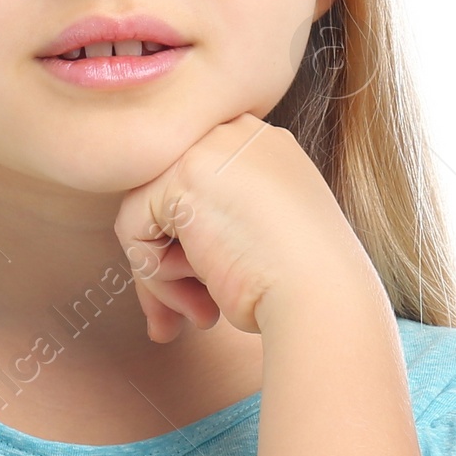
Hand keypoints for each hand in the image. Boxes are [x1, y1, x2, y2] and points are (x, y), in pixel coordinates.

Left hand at [112, 114, 384, 343]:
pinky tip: (194, 297)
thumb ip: (215, 225)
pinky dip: (152, 274)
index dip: (184, 249)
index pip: (191, 189)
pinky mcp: (183, 174)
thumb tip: (157, 249)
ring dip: (160, 275)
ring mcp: (209, 147)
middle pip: (162, 197)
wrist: (323, 299)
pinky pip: (132, 228)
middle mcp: (235, 133)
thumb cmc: (302, 287)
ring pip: (143, 213)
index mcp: (259, 146)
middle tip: (174, 321)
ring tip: (197, 314)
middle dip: (163, 264)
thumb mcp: (261, 238)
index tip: (196, 300)